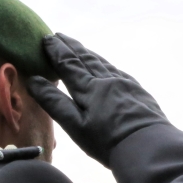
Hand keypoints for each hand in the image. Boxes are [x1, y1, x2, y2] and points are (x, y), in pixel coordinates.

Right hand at [26, 33, 167, 167]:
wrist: (149, 147)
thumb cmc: (107, 142)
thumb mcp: (75, 125)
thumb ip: (54, 102)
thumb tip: (33, 80)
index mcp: (89, 88)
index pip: (68, 64)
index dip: (56, 51)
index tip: (46, 38)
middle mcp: (106, 80)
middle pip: (86, 58)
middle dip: (71, 46)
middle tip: (59, 35)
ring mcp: (124, 84)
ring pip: (102, 62)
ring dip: (87, 52)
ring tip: (78, 46)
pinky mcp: (137, 91)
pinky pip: (115, 70)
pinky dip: (104, 63)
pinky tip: (104, 66)